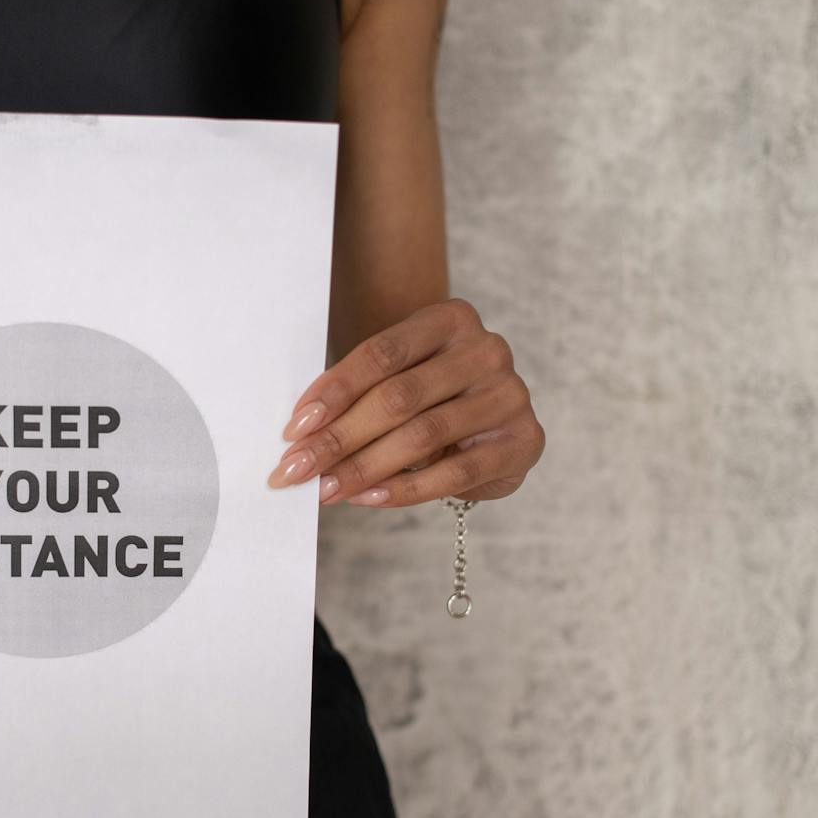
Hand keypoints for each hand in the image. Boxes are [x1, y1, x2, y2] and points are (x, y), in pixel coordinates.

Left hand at [265, 297, 542, 506]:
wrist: (488, 420)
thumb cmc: (429, 390)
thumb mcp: (397, 376)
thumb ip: (359, 393)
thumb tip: (301, 436)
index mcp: (450, 319)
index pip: (382, 353)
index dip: (334, 391)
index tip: (294, 429)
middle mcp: (486, 350)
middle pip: (399, 397)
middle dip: (339, 438)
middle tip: (296, 469)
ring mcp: (509, 395)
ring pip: (423, 436)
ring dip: (364, 468)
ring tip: (325, 489)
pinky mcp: (524, 441)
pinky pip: (456, 473)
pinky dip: (405, 489)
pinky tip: (368, 498)